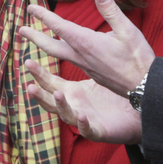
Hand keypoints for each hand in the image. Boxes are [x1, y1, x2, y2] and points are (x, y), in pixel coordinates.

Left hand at [18, 0, 154, 95]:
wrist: (143, 87)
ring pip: (58, 54)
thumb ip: (112, 11)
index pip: (59, 27)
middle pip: (50, 45)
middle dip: (35, 36)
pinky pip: (69, 61)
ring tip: (34, 39)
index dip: (44, 16)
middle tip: (21, 29)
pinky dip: (59, 53)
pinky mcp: (90, 72)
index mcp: (86, 42)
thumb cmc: (137, 58)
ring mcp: (84, 66)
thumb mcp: (128, 31)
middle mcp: (80, 55)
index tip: (30, 8)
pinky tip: (62, 50)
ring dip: (44, 44)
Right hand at [24, 59, 142, 143]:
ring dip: (60, 106)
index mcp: (72, 92)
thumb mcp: (97, 72)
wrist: (135, 113)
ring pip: (66, 116)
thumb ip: (85, 56)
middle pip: (50, 101)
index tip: (27, 61)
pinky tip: (82, 115)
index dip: (38, 74)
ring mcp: (84, 120)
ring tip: (57, 94)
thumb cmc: (113, 94)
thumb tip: (76, 32)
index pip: (49, 83)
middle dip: (39, 95)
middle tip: (30, 85)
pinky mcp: (98, 131)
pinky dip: (83, 124)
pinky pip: (88, 129)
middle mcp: (73, 106)